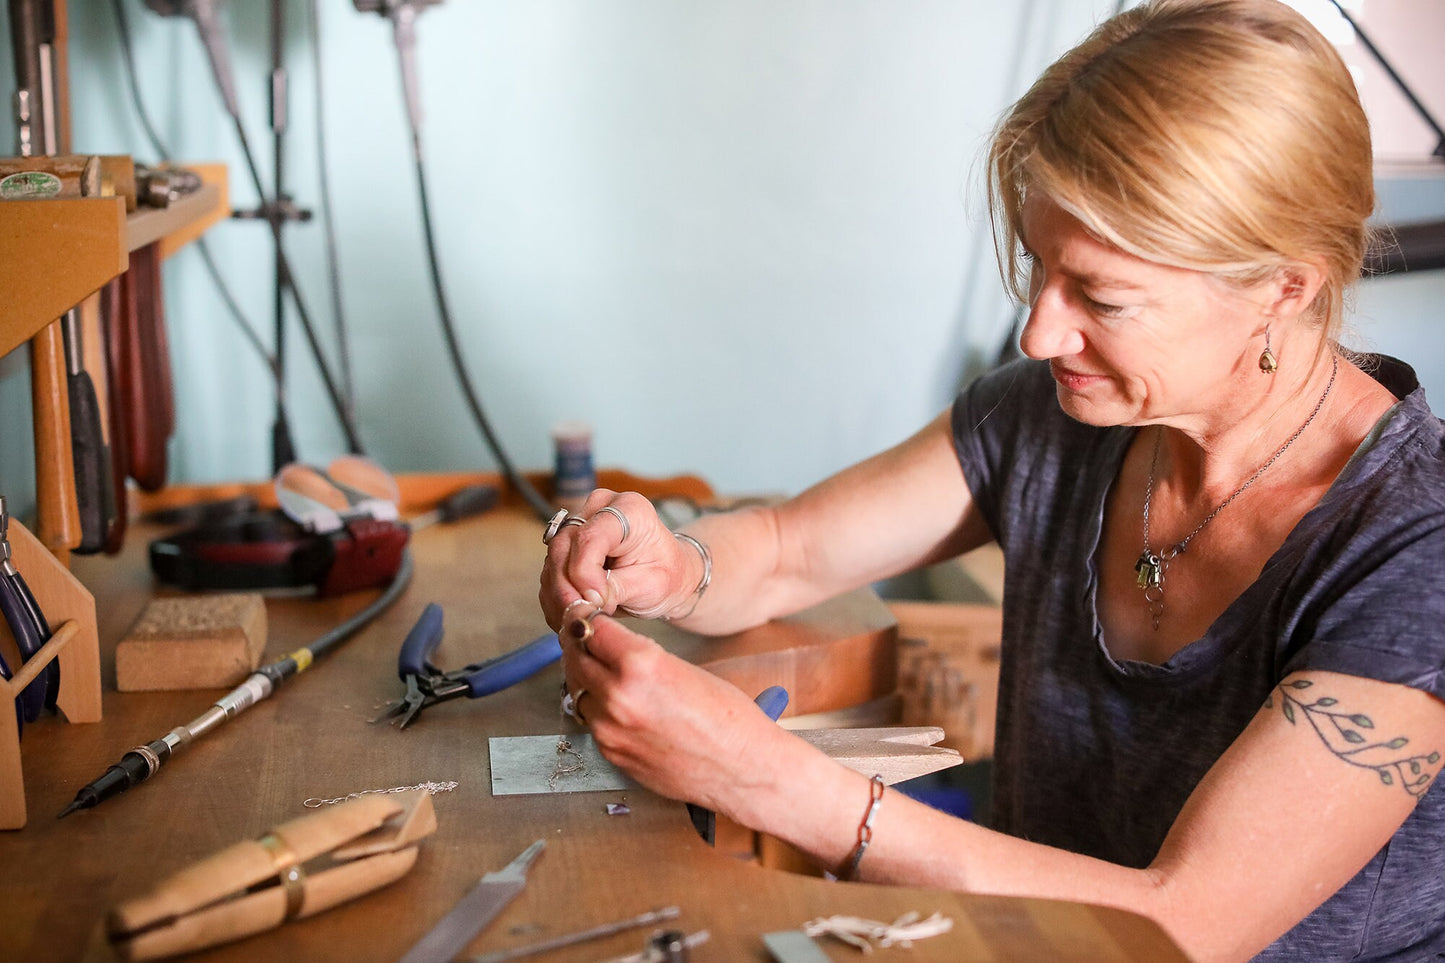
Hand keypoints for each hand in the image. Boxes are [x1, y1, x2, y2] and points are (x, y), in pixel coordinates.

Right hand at [539, 489, 700, 628]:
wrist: (668, 575)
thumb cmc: (667, 575)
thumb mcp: (650, 585)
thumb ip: (615, 589)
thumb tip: (584, 600)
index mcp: (628, 508)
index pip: (590, 537)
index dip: (585, 573)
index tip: (595, 601)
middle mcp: (599, 509)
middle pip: (563, 547)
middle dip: (567, 588)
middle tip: (580, 616)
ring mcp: (579, 524)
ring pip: (551, 561)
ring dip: (559, 596)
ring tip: (577, 620)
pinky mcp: (567, 544)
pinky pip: (550, 571)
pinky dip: (556, 597)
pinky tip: (569, 614)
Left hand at [560, 615, 782, 813]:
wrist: (742, 769)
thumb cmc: (728, 718)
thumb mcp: (682, 667)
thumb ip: (639, 656)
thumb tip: (609, 649)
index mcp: (639, 664)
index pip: (591, 629)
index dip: (588, 621)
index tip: (586, 619)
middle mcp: (617, 696)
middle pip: (575, 659)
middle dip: (580, 647)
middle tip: (585, 642)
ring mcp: (610, 729)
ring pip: (576, 692)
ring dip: (584, 680)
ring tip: (602, 674)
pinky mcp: (611, 754)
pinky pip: (590, 722)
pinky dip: (597, 710)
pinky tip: (618, 706)